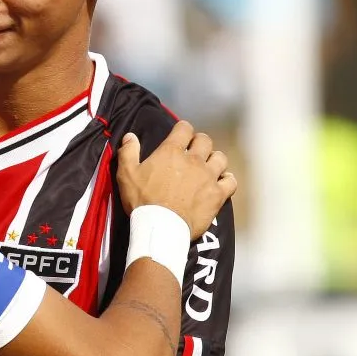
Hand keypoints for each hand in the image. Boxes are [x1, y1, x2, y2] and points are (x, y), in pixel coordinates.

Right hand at [117, 120, 235, 239]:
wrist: (161, 227)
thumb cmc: (142, 200)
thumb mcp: (126, 174)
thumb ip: (128, 152)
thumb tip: (130, 136)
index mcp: (171, 152)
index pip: (184, 128)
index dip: (183, 129)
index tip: (181, 134)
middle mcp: (193, 160)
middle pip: (205, 140)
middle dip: (200, 142)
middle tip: (194, 150)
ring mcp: (208, 177)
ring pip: (220, 158)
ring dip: (214, 159)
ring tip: (208, 166)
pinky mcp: (218, 194)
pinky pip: (231, 181)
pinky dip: (227, 180)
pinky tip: (222, 182)